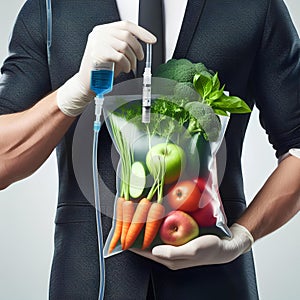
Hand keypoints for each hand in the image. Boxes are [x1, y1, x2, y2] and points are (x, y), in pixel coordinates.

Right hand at [57, 21, 155, 116]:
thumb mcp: (113, 53)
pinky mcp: (98, 52)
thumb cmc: (101, 70)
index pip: (126, 25)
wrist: (88, 83)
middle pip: (127, 34)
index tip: (151, 39)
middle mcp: (99, 33)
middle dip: (138, 48)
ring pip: (125, 46)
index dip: (141, 32)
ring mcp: (98, 41)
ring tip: (130, 67)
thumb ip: (123, 45)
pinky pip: (120, 56)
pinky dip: (126, 64)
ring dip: (132, 59)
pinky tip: (125, 69)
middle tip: (139, 58)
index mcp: (103, 30)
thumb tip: (140, 45)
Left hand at [131, 223, 253, 269]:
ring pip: (152, 235)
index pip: (144, 251)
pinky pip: (161, 229)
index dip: (132, 242)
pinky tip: (152, 212)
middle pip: (146, 242)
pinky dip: (154, 222)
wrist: (225, 244)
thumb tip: (154, 251)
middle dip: (135, 232)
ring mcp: (172, 244)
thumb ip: (173, 253)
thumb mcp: (192, 251)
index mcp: (168, 258)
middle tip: (125, 218)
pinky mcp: (177, 237)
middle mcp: (167, 252)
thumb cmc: (210, 248)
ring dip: (143, 225)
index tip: (121, 232)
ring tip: (134, 214)